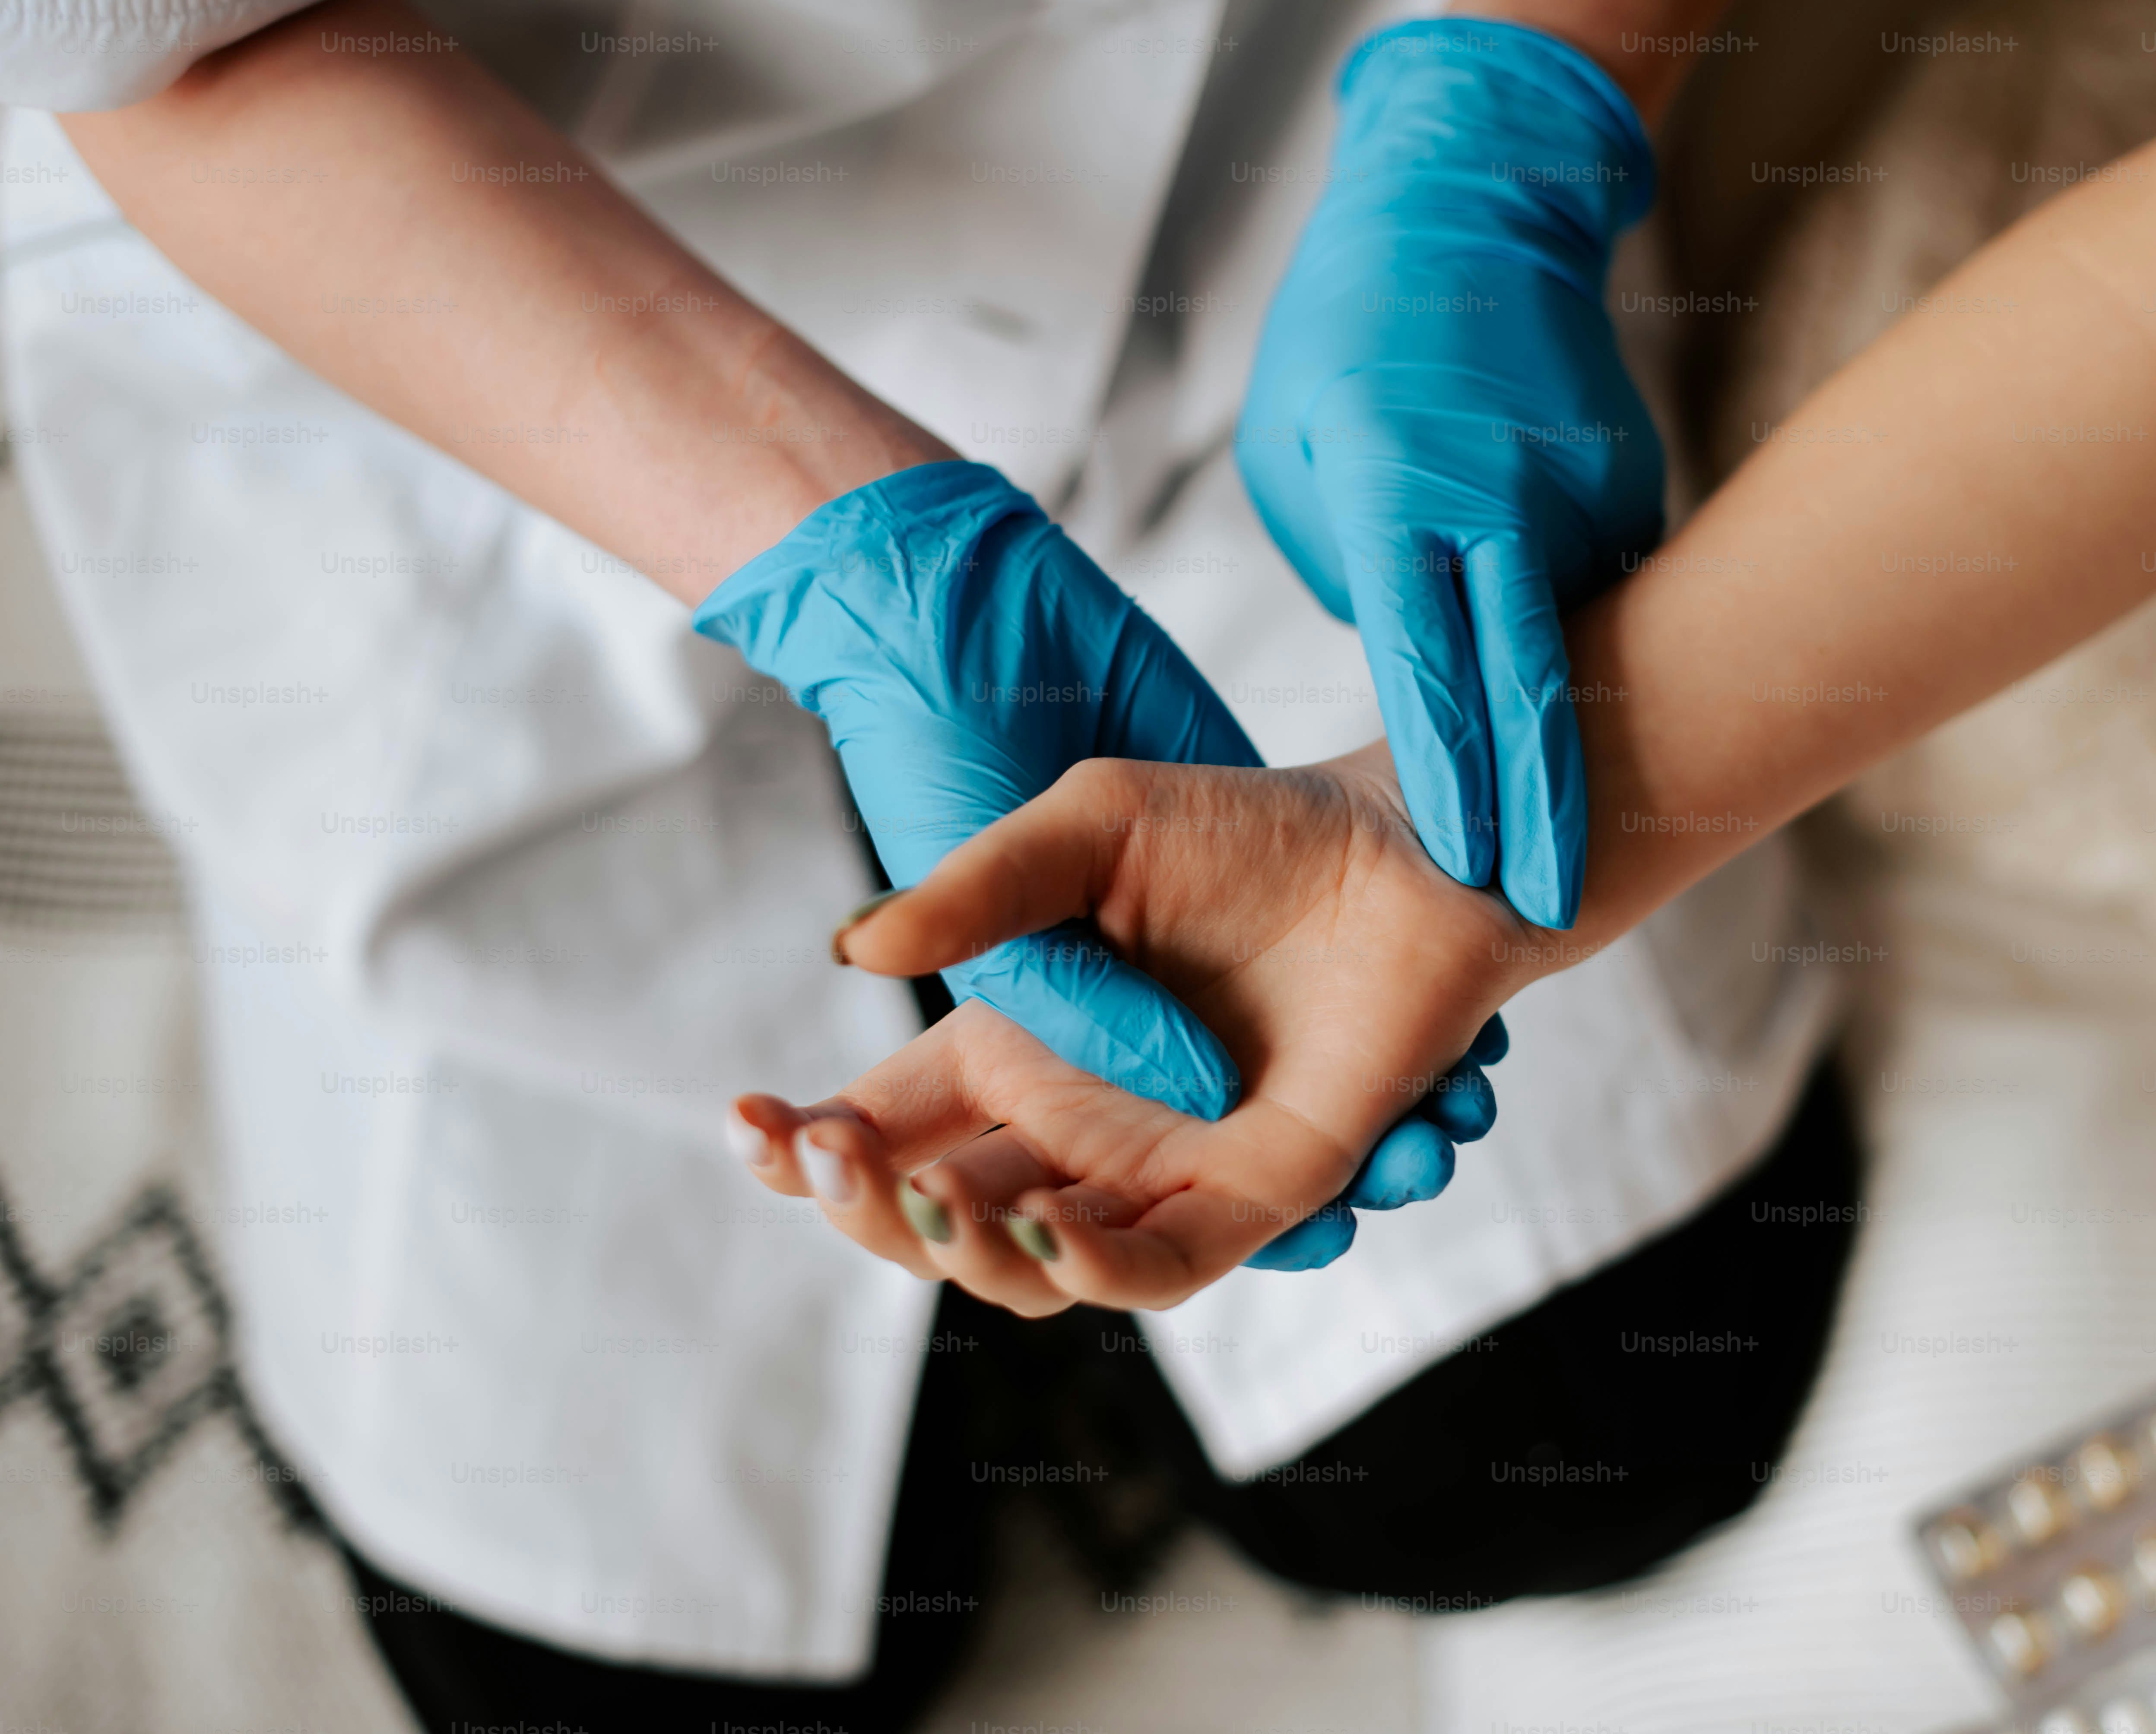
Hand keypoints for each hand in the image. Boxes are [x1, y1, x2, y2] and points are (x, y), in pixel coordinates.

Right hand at [728, 748, 1546, 1313]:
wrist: (1401, 848)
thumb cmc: (1246, 827)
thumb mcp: (1087, 827)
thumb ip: (975, 889)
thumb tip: (848, 947)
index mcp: (1017, 1052)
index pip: (884, 1125)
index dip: (806, 1145)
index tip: (745, 1120)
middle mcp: (1077, 1126)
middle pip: (935, 1215)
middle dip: (862, 1204)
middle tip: (826, 1153)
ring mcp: (1161, 1169)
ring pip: (1031, 1266)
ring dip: (963, 1251)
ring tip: (922, 1195)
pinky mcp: (1256, 1194)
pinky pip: (1163, 1268)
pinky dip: (1096, 1271)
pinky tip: (1043, 1237)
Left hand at [1238, 17, 1663, 930]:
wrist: (1472, 201)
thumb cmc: (1351, 338)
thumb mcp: (1301, 453)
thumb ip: (1357, 570)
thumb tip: (1418, 662)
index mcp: (1395, 489)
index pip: (1426, 664)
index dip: (1451, 777)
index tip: (1471, 871)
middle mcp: (1497, 493)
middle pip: (1528, 682)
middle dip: (1544, 809)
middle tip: (1557, 915)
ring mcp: (1579, 485)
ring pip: (1581, 645)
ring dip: (1576, 735)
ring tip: (1576, 825)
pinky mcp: (1630, 478)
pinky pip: (1607, 589)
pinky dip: (1595, 642)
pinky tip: (1586, 667)